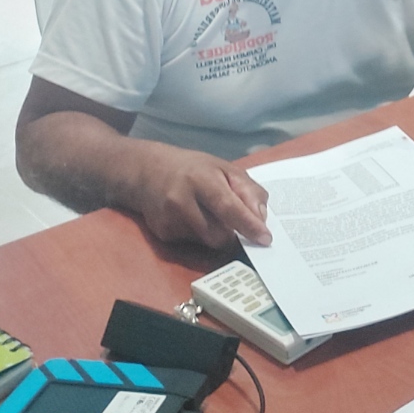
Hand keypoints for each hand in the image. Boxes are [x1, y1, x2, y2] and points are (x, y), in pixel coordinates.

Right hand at [130, 146, 271, 249]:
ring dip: (217, 234)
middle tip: (235, 221)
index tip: (266, 239)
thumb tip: (261, 218)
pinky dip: (201, 235)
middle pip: (219, 233)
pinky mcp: (162, 233)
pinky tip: (191, 217)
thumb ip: (248, 190)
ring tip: (208, 212)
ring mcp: (169, 219)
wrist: (147, 171)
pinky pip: (193, 244)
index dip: (249, 225)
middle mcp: (182, 200)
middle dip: (234, 233)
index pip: (229, 207)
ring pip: (208, 242)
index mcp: (201, 179)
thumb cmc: (194, 169)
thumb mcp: (225, 169)